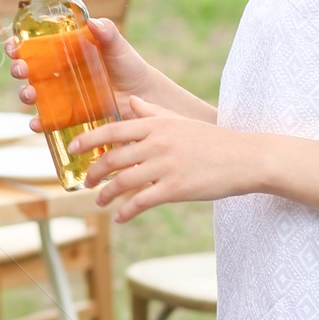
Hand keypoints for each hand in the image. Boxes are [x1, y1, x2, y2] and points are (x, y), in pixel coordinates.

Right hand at [9, 18, 177, 126]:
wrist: (142, 96)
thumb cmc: (128, 66)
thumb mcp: (117, 46)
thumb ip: (107, 33)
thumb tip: (94, 23)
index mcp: (62, 52)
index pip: (33, 46)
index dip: (18, 45)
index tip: (14, 45)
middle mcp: (56, 73)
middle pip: (27, 70)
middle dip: (18, 69)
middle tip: (21, 69)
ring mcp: (60, 96)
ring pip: (32, 95)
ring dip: (25, 94)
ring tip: (31, 94)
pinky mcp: (67, 116)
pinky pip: (47, 120)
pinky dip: (38, 123)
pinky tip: (38, 123)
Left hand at [80, 98, 256, 218]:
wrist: (245, 158)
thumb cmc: (212, 140)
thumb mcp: (180, 120)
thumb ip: (152, 111)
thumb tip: (130, 101)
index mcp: (157, 124)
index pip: (113, 130)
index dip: (88, 140)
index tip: (73, 150)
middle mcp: (158, 143)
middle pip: (113, 159)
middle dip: (94, 173)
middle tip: (86, 183)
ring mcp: (166, 166)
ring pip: (123, 182)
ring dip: (106, 195)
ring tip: (100, 202)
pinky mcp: (176, 189)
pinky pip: (142, 202)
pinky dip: (127, 212)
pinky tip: (120, 218)